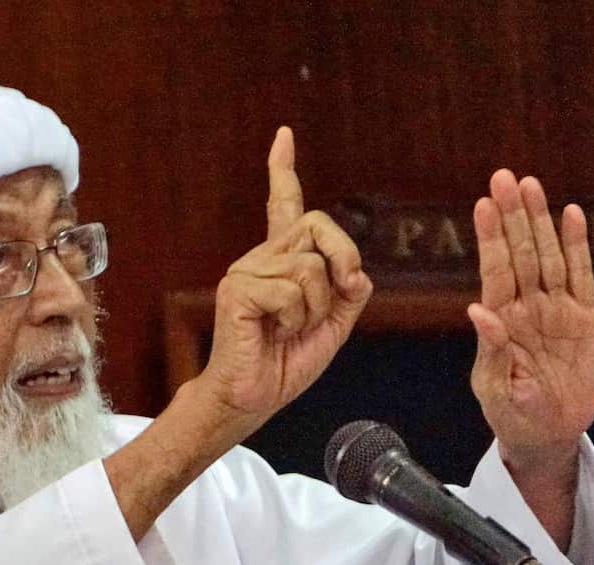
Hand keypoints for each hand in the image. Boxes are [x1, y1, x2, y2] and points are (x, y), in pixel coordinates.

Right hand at [197, 127, 372, 437]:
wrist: (250, 399)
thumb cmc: (284, 365)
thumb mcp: (333, 326)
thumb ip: (349, 292)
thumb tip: (355, 271)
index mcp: (280, 263)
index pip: (284, 207)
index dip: (284, 171)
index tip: (284, 136)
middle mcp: (260, 259)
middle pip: (318, 226)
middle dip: (343, 260)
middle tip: (339, 296)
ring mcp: (246, 271)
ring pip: (310, 266)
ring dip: (317, 308)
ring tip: (289, 330)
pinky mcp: (238, 290)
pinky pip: (291, 291)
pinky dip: (295, 319)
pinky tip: (273, 334)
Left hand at [469, 170, 593, 471]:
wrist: (547, 434)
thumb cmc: (512, 412)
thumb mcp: (495, 386)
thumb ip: (491, 348)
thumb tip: (478, 311)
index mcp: (500, 321)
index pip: (494, 270)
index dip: (490, 237)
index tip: (483, 204)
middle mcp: (526, 307)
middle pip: (519, 253)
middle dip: (513, 215)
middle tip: (505, 177)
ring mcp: (556, 309)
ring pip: (547, 256)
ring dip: (540, 221)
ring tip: (532, 185)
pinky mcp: (585, 318)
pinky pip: (582, 276)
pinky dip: (577, 246)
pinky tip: (572, 215)